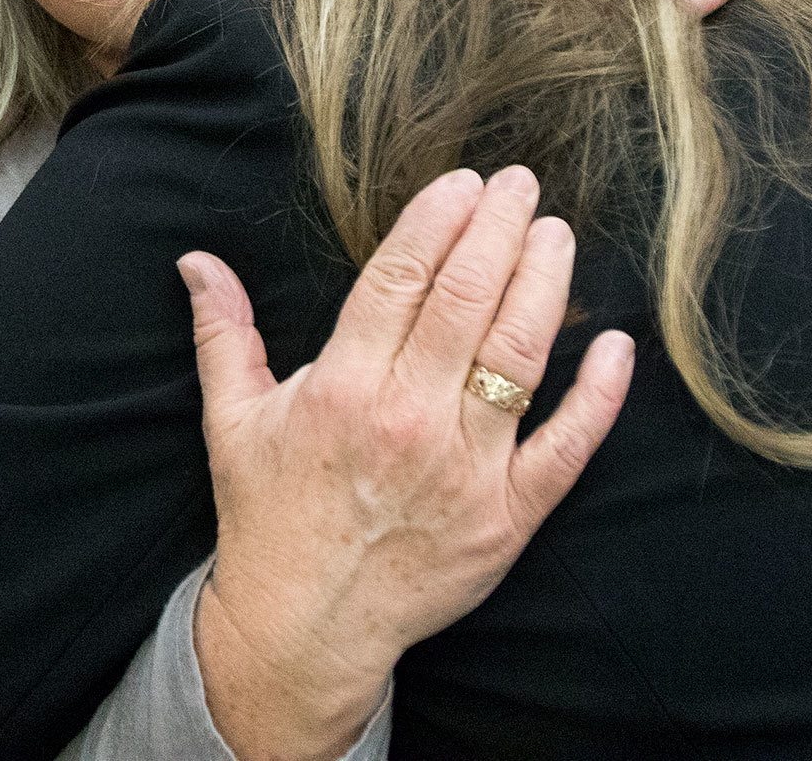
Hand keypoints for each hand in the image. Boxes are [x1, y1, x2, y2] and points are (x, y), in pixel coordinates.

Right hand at [186, 167, 633, 760]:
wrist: (305, 628)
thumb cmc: (270, 518)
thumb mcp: (232, 421)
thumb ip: (223, 334)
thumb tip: (196, 261)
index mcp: (343, 389)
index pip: (399, 278)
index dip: (436, 220)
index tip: (463, 183)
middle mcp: (408, 419)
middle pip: (467, 299)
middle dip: (498, 229)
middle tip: (521, 183)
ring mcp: (466, 469)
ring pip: (518, 354)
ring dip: (546, 283)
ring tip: (556, 234)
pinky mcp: (508, 516)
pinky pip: (567, 446)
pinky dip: (598, 394)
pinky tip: (615, 344)